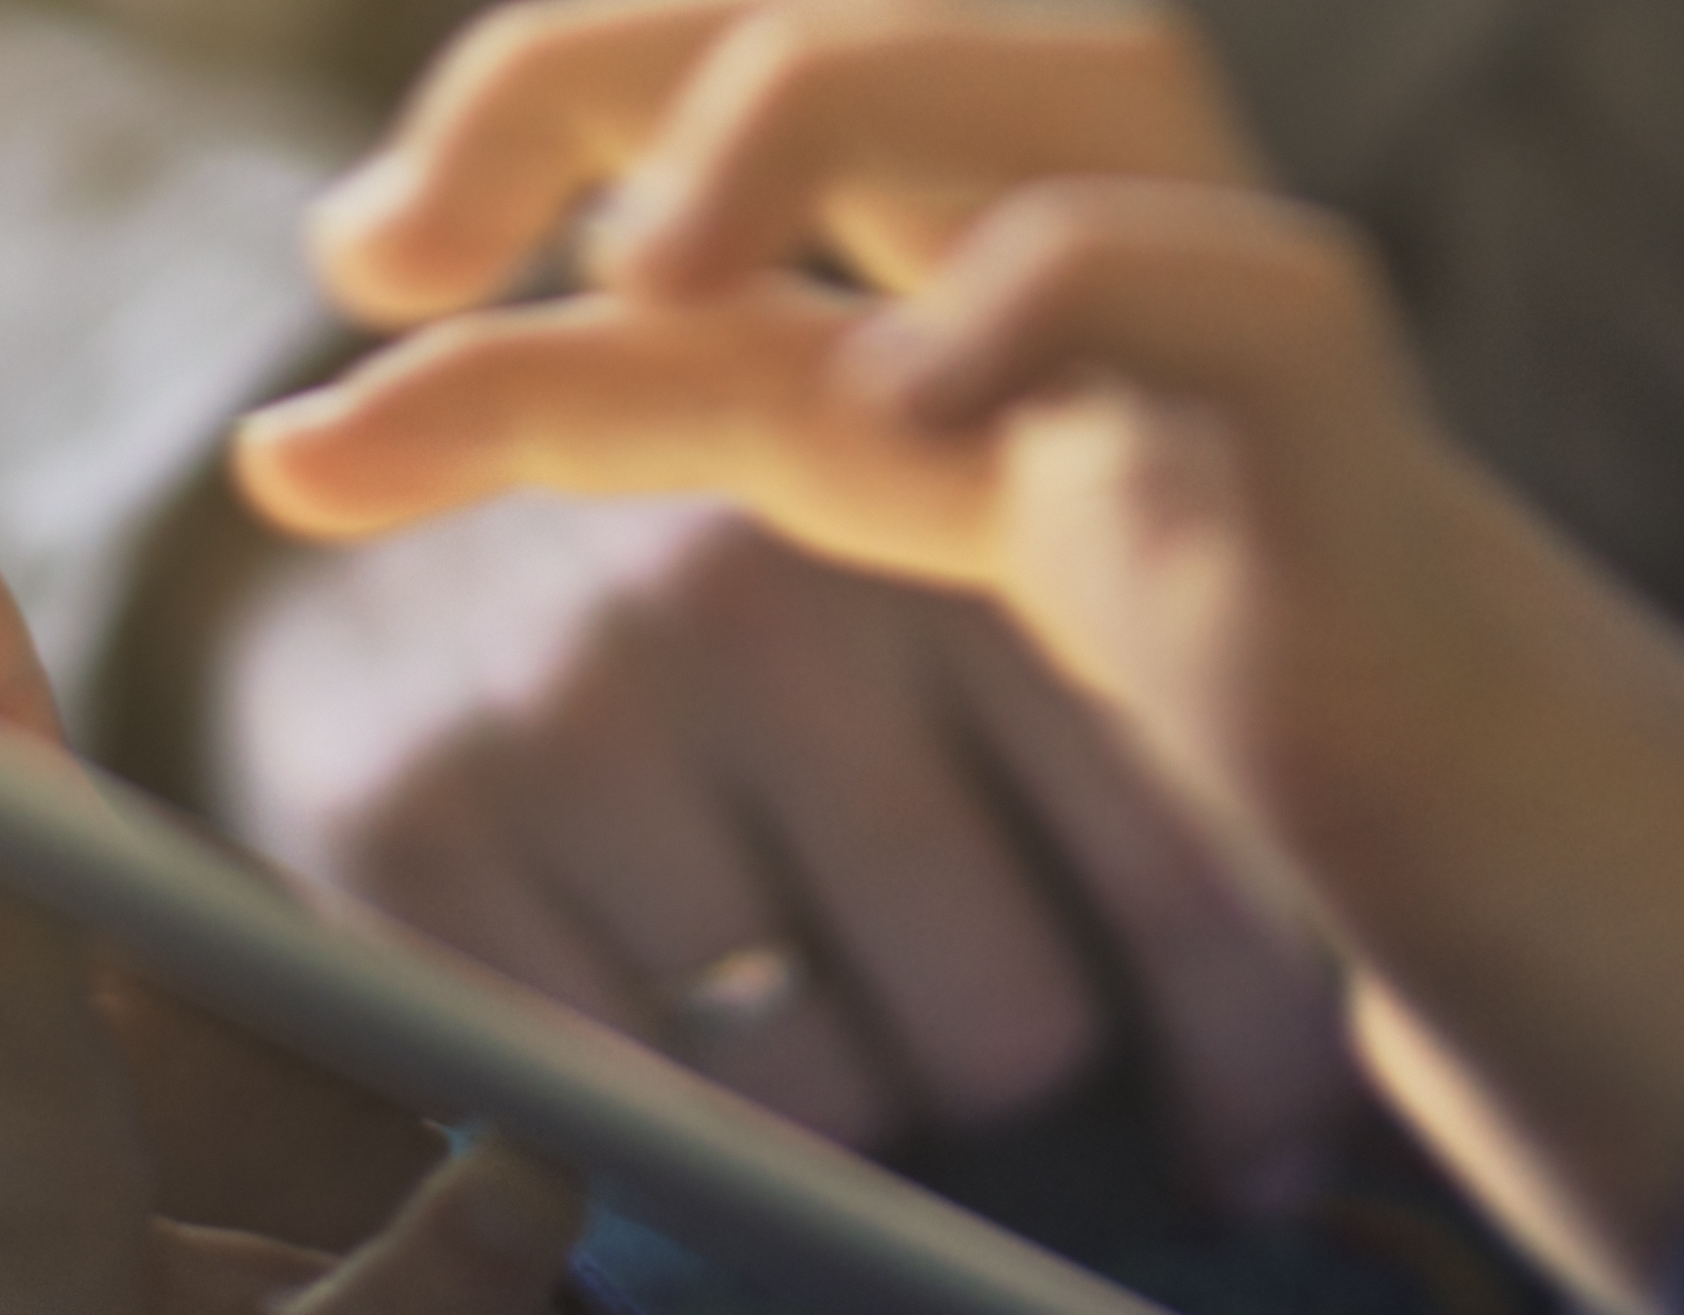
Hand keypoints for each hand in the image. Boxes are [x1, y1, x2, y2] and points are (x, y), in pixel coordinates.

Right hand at [196, 488, 1357, 1202]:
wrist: (383, 523)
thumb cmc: (730, 606)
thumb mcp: (926, 583)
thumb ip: (1112, 737)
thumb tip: (1300, 1113)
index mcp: (939, 518)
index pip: (1173, 869)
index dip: (1249, 1062)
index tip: (1263, 1164)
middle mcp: (755, 594)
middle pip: (1008, 1026)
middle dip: (1014, 1071)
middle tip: (968, 1033)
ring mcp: (576, 711)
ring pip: (824, 1095)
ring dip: (838, 1104)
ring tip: (792, 995)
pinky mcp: (415, 828)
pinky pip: (627, 1113)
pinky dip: (664, 1124)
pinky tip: (662, 1031)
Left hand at [239, 0, 1683, 1303]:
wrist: (1378, 715)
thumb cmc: (1095, 531)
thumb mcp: (784, 449)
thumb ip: (553, 415)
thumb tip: (268, 449)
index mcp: (943, 134)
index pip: (710, 27)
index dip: (516, 96)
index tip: (357, 261)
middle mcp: (1083, 134)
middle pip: (848, 1)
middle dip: (608, 77)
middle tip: (413, 255)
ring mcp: (1222, 228)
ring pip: (1063, 61)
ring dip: (819, 118)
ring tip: (650, 271)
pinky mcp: (1321, 358)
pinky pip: (1195, 267)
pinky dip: (1029, 308)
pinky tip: (901, 416)